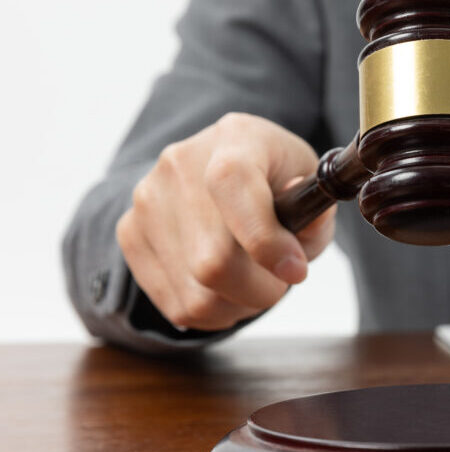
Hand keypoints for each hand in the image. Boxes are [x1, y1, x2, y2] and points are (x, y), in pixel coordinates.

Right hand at [116, 113, 335, 330]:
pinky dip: (214, 312)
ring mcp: (148, 200)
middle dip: (261, 289)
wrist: (222, 167)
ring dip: (239, 305)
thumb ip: (316, 216)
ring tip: (254, 282)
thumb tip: (296, 240)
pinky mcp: (130, 233)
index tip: (296, 270)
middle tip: (280, 281)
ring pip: (197, 295)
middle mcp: (180, 164)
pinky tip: (227, 288)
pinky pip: (176, 304)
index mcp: (235, 139)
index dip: (265, 240)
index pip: (231, 184)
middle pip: (213, 260)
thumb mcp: (310, 186)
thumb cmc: (277, 180)